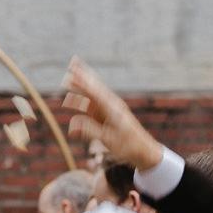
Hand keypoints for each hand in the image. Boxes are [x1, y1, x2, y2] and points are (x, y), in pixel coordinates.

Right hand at [63, 57, 164, 171]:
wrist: (143, 150)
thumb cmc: (128, 145)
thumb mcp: (109, 139)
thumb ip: (90, 131)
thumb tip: (71, 126)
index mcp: (112, 108)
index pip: (94, 91)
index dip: (83, 81)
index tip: (73, 71)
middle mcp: (110, 106)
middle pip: (94, 87)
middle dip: (83, 76)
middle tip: (73, 62)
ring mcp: (107, 111)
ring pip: (91, 96)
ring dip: (80, 87)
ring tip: (69, 78)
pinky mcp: (105, 118)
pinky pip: (90, 107)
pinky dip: (81, 101)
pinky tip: (74, 99)